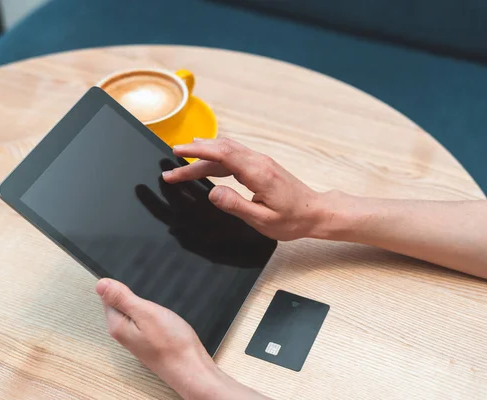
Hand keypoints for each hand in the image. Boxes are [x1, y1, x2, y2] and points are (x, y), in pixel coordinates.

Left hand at [96, 279, 268, 398]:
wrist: (191, 367)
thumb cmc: (172, 344)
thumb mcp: (146, 313)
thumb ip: (122, 298)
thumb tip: (100, 283)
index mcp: (117, 324)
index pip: (107, 295)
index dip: (121, 284)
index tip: (137, 284)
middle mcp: (122, 331)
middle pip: (119, 301)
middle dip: (133, 292)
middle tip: (150, 294)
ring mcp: (134, 336)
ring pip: (132, 309)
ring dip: (143, 301)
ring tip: (156, 304)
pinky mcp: (146, 338)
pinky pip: (142, 317)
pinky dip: (150, 311)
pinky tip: (161, 313)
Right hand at [162, 138, 325, 240]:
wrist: (315, 212)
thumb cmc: (292, 219)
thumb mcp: (262, 219)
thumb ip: (235, 205)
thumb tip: (212, 192)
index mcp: (257, 172)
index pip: (221, 153)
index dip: (197, 151)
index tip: (177, 152)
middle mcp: (258, 161)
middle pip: (219, 150)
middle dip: (193, 155)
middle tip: (171, 165)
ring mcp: (260, 162)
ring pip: (225, 152)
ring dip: (202, 156)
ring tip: (181, 163)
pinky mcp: (260, 166)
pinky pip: (233, 156)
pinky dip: (215, 158)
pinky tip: (205, 162)